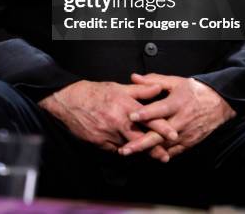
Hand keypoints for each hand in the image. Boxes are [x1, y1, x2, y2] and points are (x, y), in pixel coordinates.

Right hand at [38, 79, 176, 155]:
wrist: (71, 101)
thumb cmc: (96, 92)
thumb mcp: (119, 88)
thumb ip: (140, 90)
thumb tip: (158, 88)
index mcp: (125, 105)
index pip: (148, 118)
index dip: (162, 128)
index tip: (174, 135)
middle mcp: (118, 121)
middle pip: (140, 138)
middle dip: (154, 149)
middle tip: (165, 156)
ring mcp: (108, 133)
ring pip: (127, 146)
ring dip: (138, 151)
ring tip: (150, 156)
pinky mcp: (99, 142)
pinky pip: (114, 149)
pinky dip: (122, 149)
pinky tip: (127, 150)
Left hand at [118, 73, 235, 160]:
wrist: (219, 103)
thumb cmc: (195, 91)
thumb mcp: (176, 81)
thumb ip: (153, 81)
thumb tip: (134, 77)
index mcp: (177, 103)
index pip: (160, 109)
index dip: (145, 113)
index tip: (131, 117)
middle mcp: (181, 120)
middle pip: (159, 134)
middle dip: (141, 143)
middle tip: (125, 149)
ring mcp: (186, 134)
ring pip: (164, 146)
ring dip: (147, 151)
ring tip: (130, 153)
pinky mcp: (189, 143)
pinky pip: (173, 152)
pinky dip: (160, 154)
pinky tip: (147, 156)